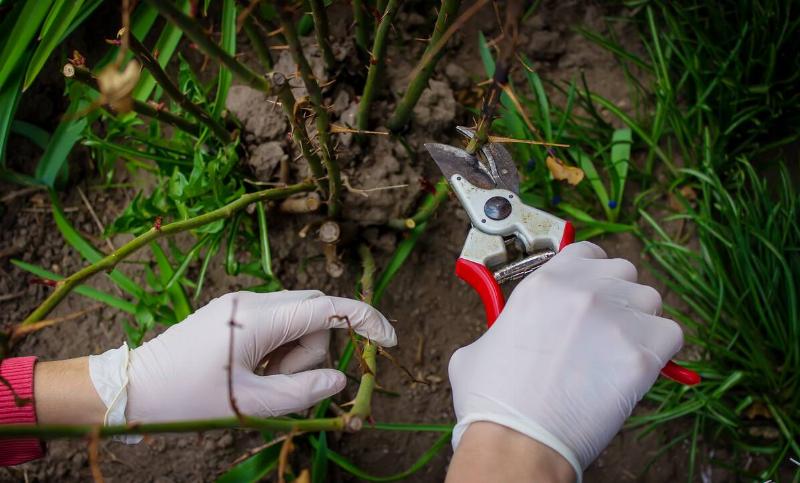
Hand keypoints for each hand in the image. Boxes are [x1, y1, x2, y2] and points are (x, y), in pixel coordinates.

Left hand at [122, 290, 395, 422]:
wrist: (132, 388)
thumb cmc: (188, 398)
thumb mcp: (250, 404)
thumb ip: (302, 393)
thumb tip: (341, 380)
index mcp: (259, 317)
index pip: (328, 307)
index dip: (366, 320)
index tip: (390, 341)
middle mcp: (253, 300)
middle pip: (314, 313)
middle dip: (314, 350)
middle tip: (282, 385)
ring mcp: (241, 304)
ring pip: (296, 321)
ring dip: (292, 355)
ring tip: (258, 383)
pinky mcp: (232, 313)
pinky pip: (274, 325)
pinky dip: (277, 350)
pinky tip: (249, 373)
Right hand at [447, 242, 682, 477]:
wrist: (515, 439)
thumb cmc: (493, 399)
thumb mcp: (481, 343)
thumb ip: (506, 325)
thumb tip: (513, 333)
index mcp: (544, 282)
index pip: (589, 252)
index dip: (594, 273)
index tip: (593, 293)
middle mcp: (583, 290)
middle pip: (625, 273)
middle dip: (619, 297)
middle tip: (606, 329)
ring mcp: (614, 319)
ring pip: (651, 301)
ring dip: (641, 322)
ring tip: (620, 353)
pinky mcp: (640, 355)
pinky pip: (672, 336)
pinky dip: (661, 352)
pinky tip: (639, 369)